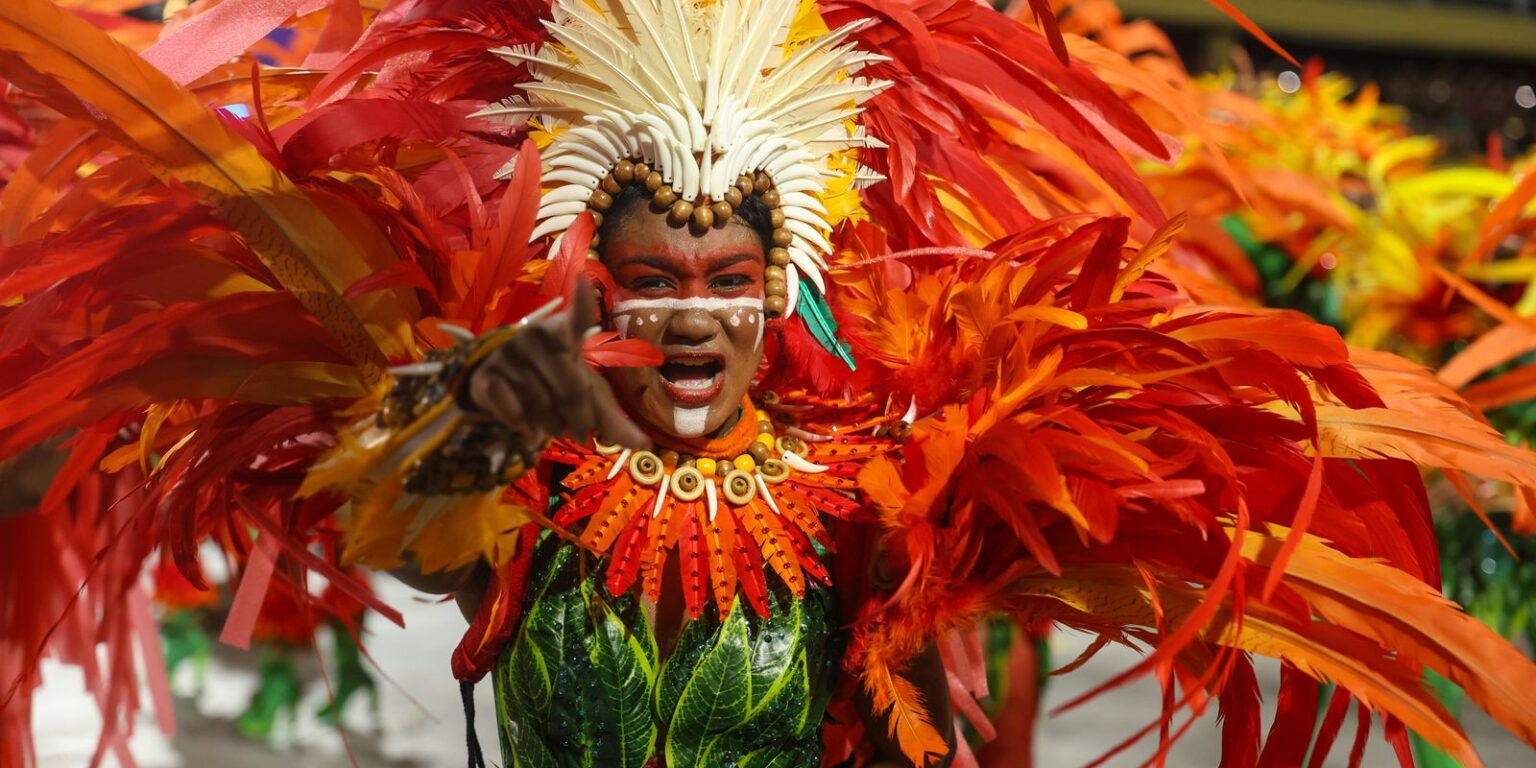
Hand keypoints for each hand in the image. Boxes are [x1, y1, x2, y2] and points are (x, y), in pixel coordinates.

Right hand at [465, 280, 648, 449]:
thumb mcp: (584, 395)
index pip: (577, 316)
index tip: (583, 282)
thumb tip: (644, 444)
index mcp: (564, 333)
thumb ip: (610, 419)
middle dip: (580, 420)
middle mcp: (535, 335)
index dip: (581, 302)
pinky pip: (512, 410)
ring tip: (550, 424)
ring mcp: (508, 353)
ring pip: (544, 405)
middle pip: (573, 389)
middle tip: (580, 433)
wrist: (499, 383)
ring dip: (552, 426)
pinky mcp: (487, 374)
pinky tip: (527, 428)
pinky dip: (523, 426)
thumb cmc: (553, 382)